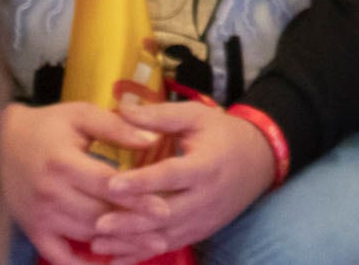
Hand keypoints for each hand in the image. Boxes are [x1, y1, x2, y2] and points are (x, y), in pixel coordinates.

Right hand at [1, 101, 155, 264]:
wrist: (0, 141)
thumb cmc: (48, 125)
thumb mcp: (82, 115)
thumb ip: (117, 128)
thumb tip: (152, 140)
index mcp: (63, 163)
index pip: (106, 186)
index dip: (136, 199)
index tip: (164, 209)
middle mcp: (49, 194)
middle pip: (98, 216)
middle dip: (133, 227)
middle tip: (163, 235)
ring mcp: (39, 216)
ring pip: (85, 236)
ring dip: (117, 245)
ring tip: (149, 249)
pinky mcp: (33, 230)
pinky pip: (58, 256)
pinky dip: (82, 264)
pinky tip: (109, 264)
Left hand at [88, 99, 276, 257]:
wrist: (260, 160)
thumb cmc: (223, 134)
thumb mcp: (197, 117)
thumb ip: (160, 116)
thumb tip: (122, 109)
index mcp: (207, 164)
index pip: (172, 175)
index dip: (143, 181)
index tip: (112, 184)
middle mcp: (207, 196)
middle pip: (167, 213)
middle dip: (132, 221)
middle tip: (98, 223)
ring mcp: (204, 218)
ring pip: (165, 235)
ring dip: (131, 242)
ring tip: (98, 243)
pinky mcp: (200, 231)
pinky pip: (169, 246)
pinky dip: (141, 255)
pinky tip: (115, 260)